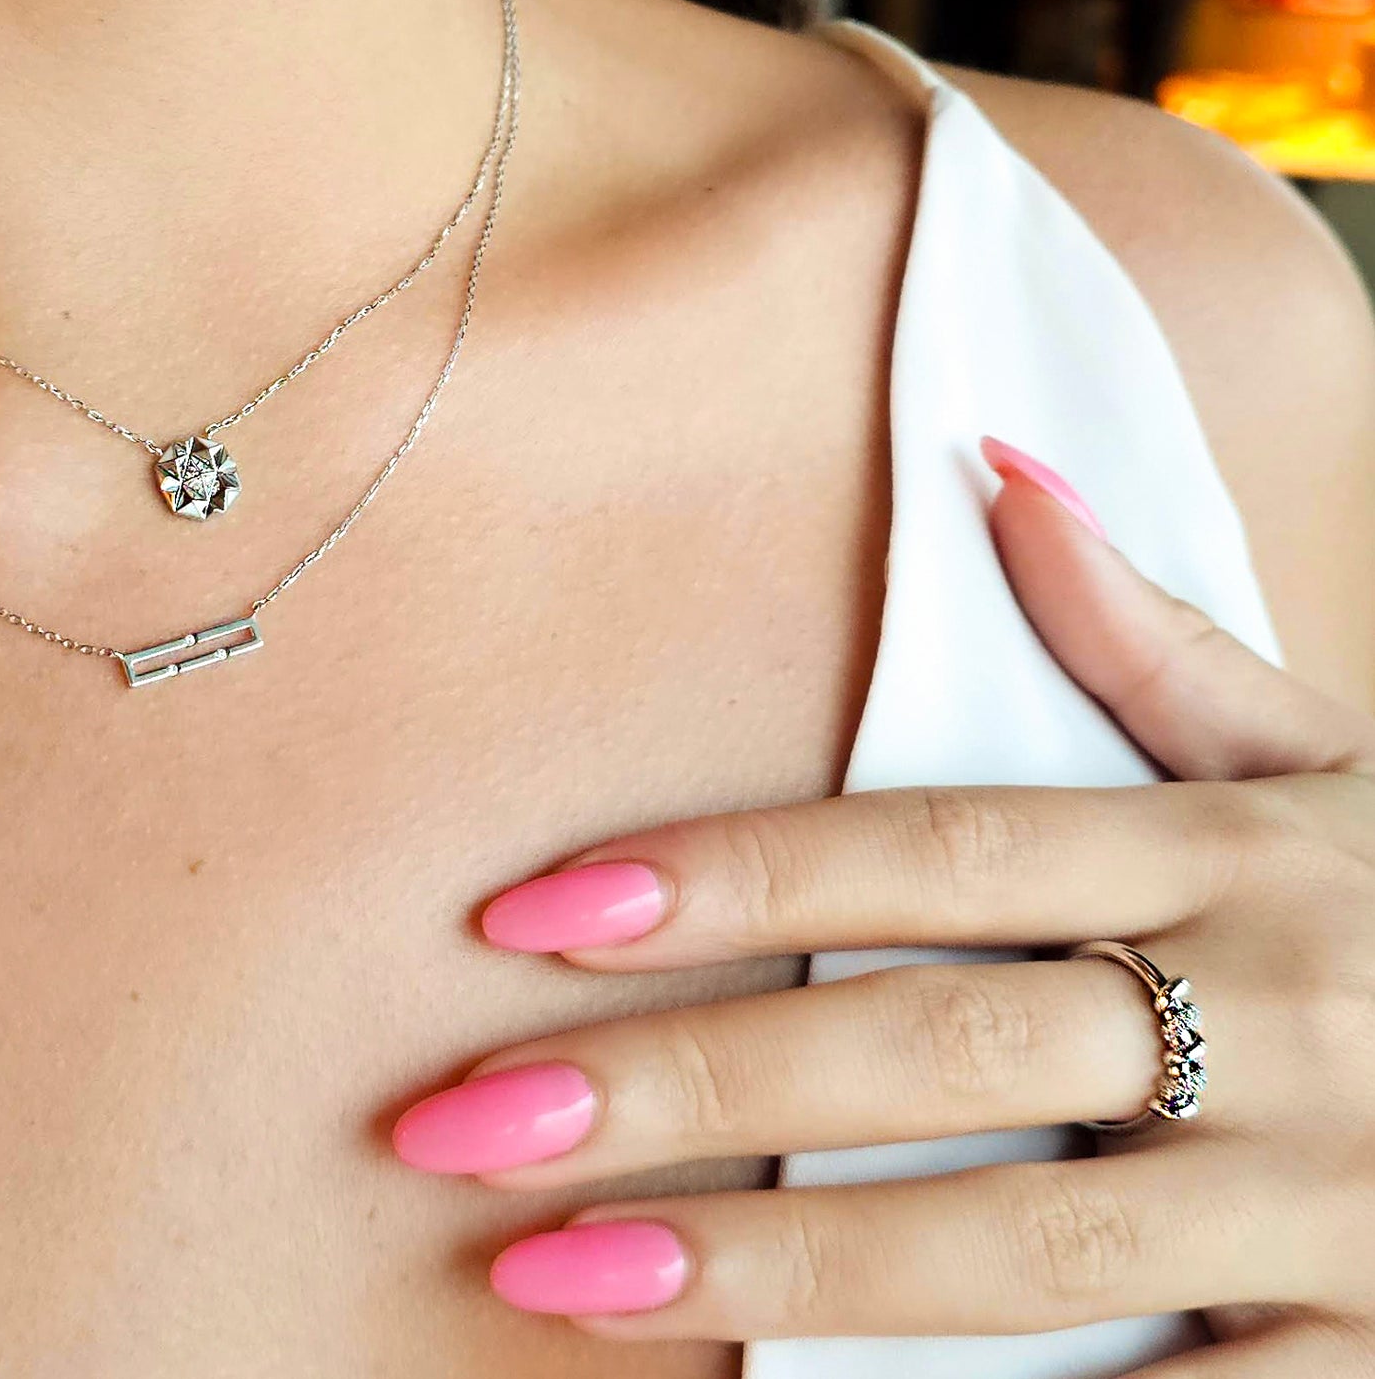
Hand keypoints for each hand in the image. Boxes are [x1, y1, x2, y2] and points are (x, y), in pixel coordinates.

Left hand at [388, 437, 1374, 1372]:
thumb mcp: (1326, 758)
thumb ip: (1154, 638)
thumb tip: (997, 472)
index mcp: (1233, 851)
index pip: (931, 850)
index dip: (725, 878)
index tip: (533, 916)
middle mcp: (1275, 1012)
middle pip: (928, 1051)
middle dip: (683, 1090)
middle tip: (466, 1121)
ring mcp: (1336, 1201)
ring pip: (1011, 1249)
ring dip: (770, 1270)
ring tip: (554, 1281)